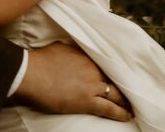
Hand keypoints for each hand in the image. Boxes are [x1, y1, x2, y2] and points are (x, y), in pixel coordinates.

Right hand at [15, 42, 131, 122]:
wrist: (30, 72)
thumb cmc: (41, 59)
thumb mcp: (62, 48)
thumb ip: (75, 51)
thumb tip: (77, 53)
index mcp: (88, 56)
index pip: (108, 64)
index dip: (115, 72)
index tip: (121, 75)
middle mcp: (93, 70)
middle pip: (115, 78)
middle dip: (125, 85)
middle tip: (134, 90)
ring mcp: (91, 86)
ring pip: (116, 94)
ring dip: (126, 100)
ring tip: (133, 106)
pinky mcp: (86, 102)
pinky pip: (109, 109)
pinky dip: (120, 113)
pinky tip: (128, 116)